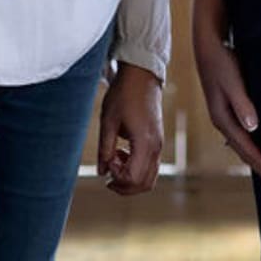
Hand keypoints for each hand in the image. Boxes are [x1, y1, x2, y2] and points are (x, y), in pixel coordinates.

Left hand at [97, 63, 162, 194]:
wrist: (141, 75)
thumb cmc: (124, 94)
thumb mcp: (108, 120)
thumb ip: (105, 148)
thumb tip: (101, 172)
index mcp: (144, 142)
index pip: (132, 178)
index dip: (116, 177)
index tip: (106, 161)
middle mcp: (156, 147)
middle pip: (143, 184)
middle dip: (123, 186)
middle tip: (107, 174)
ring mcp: (159, 144)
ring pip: (149, 179)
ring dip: (130, 179)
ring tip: (114, 162)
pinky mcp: (158, 141)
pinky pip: (151, 167)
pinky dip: (137, 170)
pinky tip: (123, 153)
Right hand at [195, 33, 260, 188]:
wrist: (207, 43)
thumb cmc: (221, 60)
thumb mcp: (232, 80)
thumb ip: (242, 103)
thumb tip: (253, 128)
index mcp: (222, 118)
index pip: (245, 148)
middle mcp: (221, 120)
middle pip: (242, 150)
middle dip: (259, 166)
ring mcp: (223, 114)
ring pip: (241, 142)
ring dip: (255, 156)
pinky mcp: (226, 106)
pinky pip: (241, 132)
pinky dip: (251, 142)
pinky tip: (259, 142)